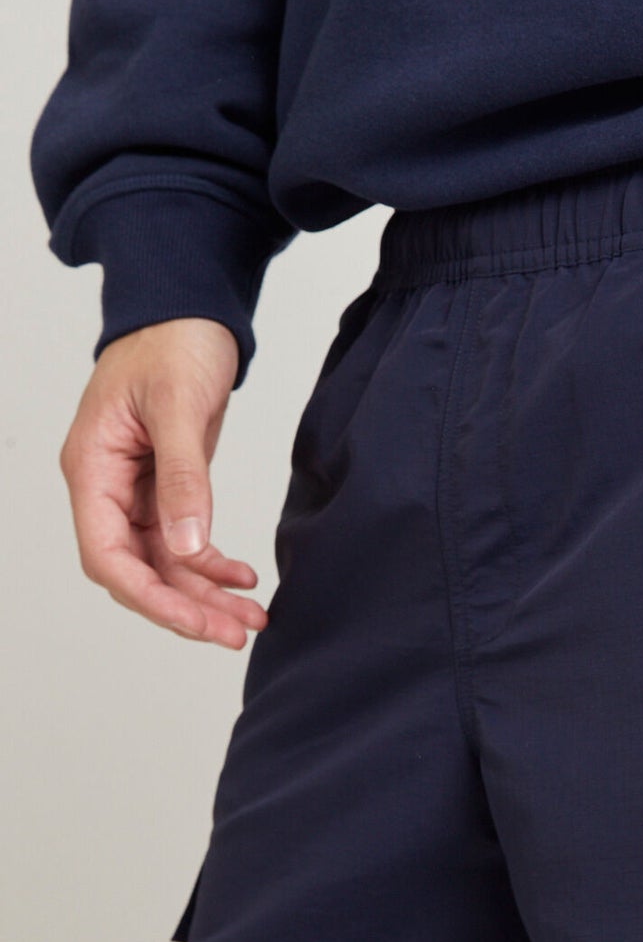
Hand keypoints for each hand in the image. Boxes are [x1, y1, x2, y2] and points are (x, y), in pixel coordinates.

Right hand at [58, 317, 268, 647]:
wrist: (187, 309)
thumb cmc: (172, 343)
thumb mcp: (180, 408)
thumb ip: (183, 478)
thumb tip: (189, 547)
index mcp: (92, 468)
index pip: (107, 555)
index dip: (150, 597)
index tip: (195, 622)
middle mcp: (106, 486)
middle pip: (137, 570)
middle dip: (184, 607)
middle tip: (236, 632)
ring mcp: (134, 490)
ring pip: (164, 563)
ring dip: (204, 594)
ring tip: (251, 617)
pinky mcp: (164, 487)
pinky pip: (183, 542)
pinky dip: (212, 564)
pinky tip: (243, 578)